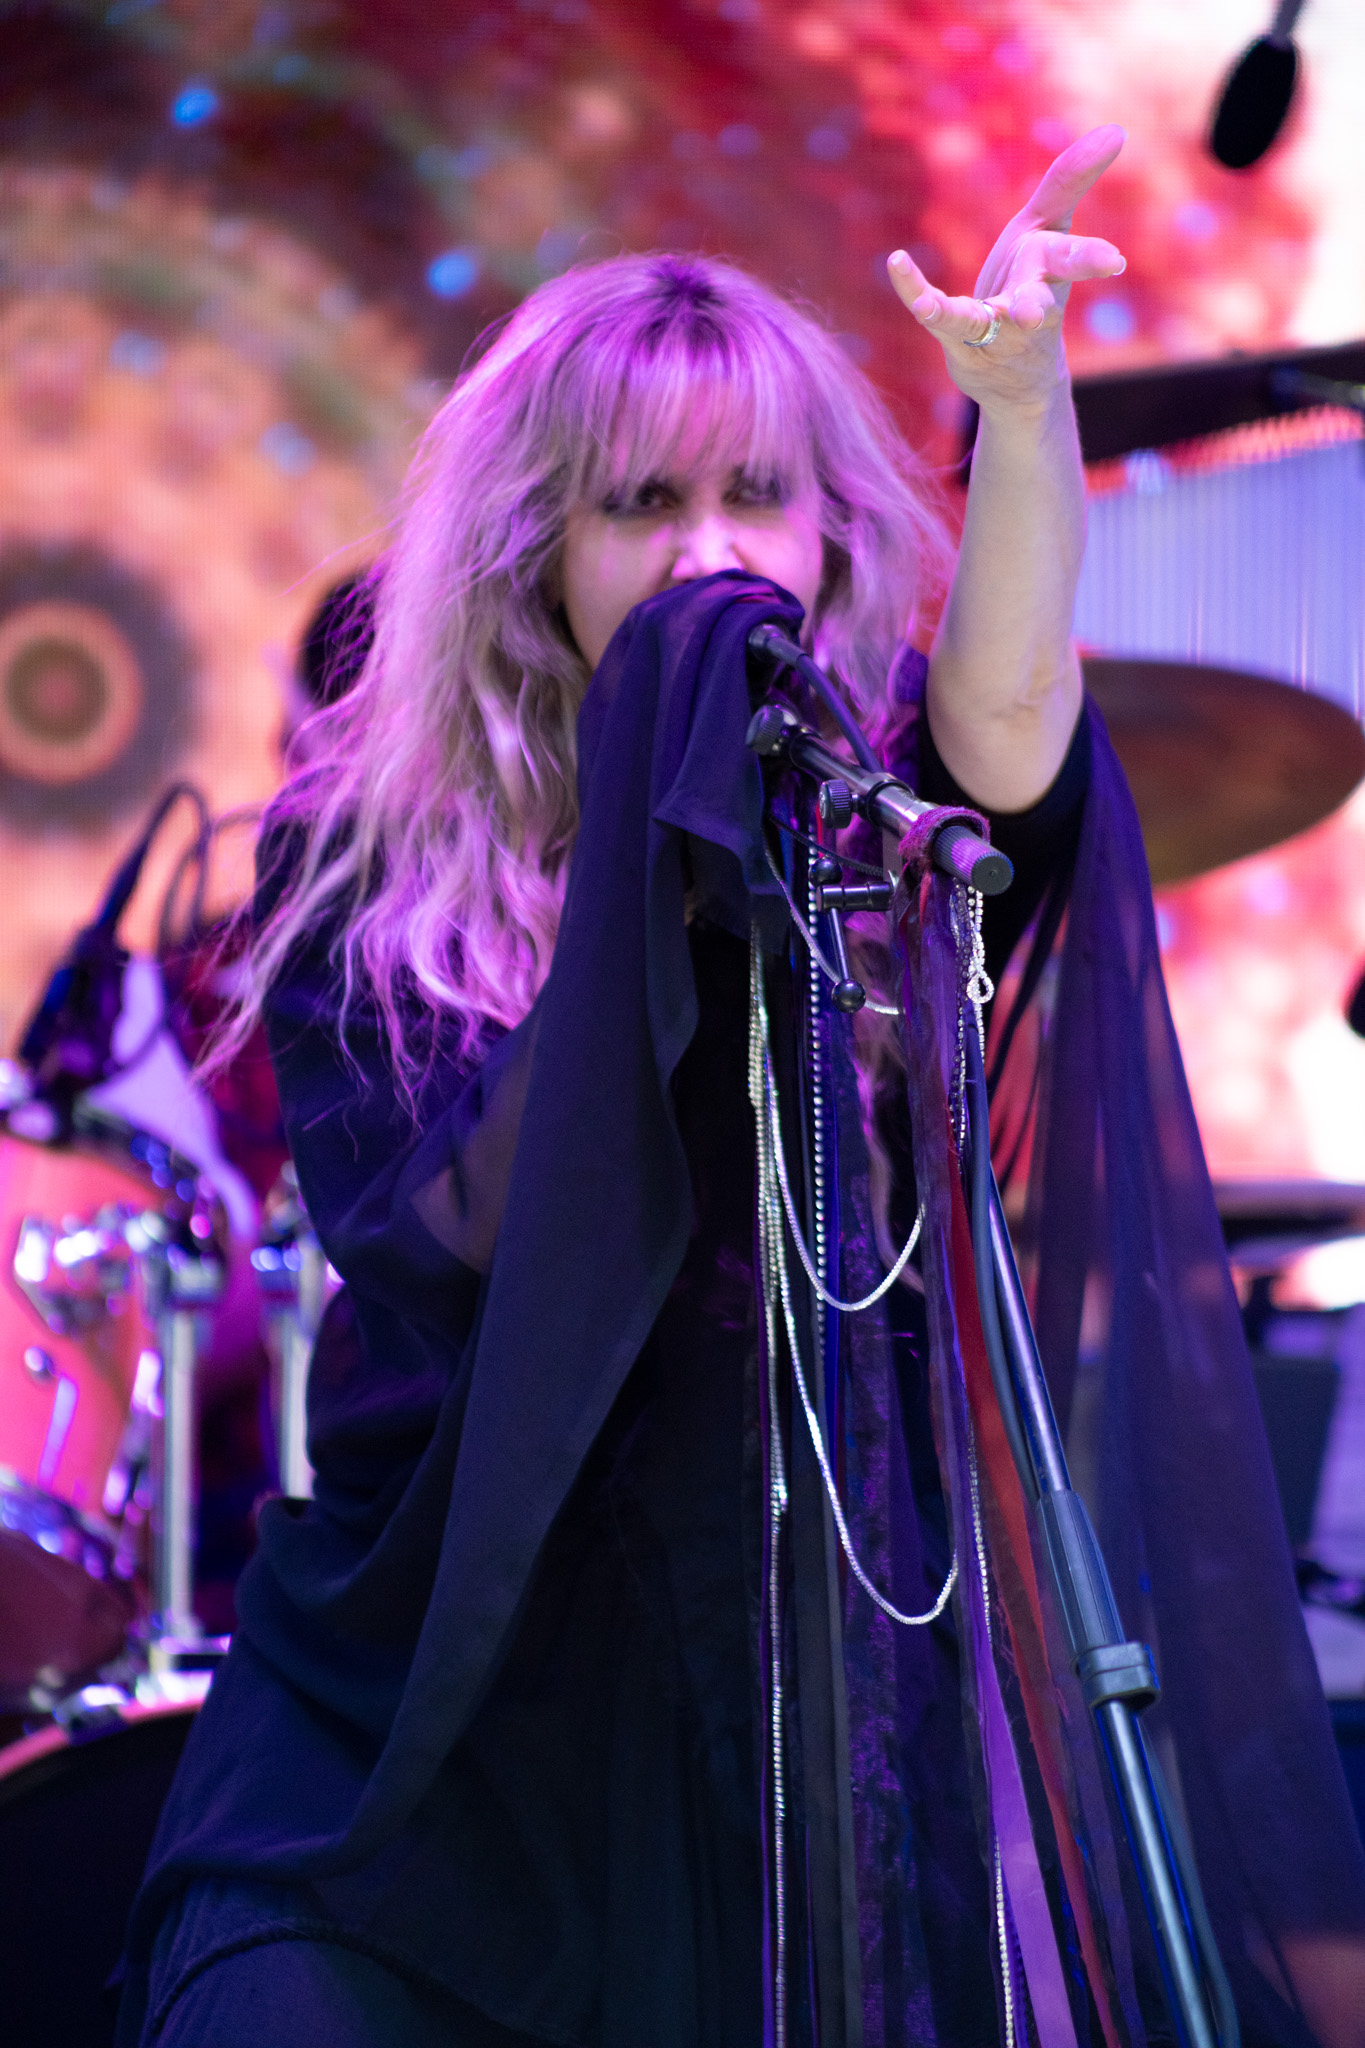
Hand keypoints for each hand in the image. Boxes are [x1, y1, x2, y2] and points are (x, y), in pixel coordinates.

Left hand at [887, 124, 1126, 417]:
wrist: (1014, 376)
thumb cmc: (1032, 285)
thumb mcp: (1048, 229)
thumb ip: (1070, 181)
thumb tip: (1115, 130)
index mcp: (1051, 271)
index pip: (1072, 258)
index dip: (1090, 259)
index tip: (1113, 262)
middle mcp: (1028, 305)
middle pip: (1038, 300)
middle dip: (1038, 305)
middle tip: (1036, 317)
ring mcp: (993, 330)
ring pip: (985, 322)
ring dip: (981, 318)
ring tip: (965, 311)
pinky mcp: (960, 342)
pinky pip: (938, 316)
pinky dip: (916, 292)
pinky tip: (896, 262)